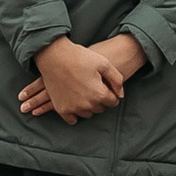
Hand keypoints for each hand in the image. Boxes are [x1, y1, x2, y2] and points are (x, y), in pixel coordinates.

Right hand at [22, 34, 142, 120]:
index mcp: (99, 94)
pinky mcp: (61, 109)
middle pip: (100, 108)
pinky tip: (76, 102)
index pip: (113, 101)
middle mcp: (87, 105)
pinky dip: (75, 113)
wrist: (55, 56)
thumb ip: (116, 80)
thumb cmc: (80, 57)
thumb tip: (121, 95)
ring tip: (84, 91)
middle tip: (94, 87)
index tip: (106, 86)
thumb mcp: (103, 63)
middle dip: (100, 100)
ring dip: (89, 106)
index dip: (112, 93)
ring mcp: (73, 108)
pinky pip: (72, 120)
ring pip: (88, 114)